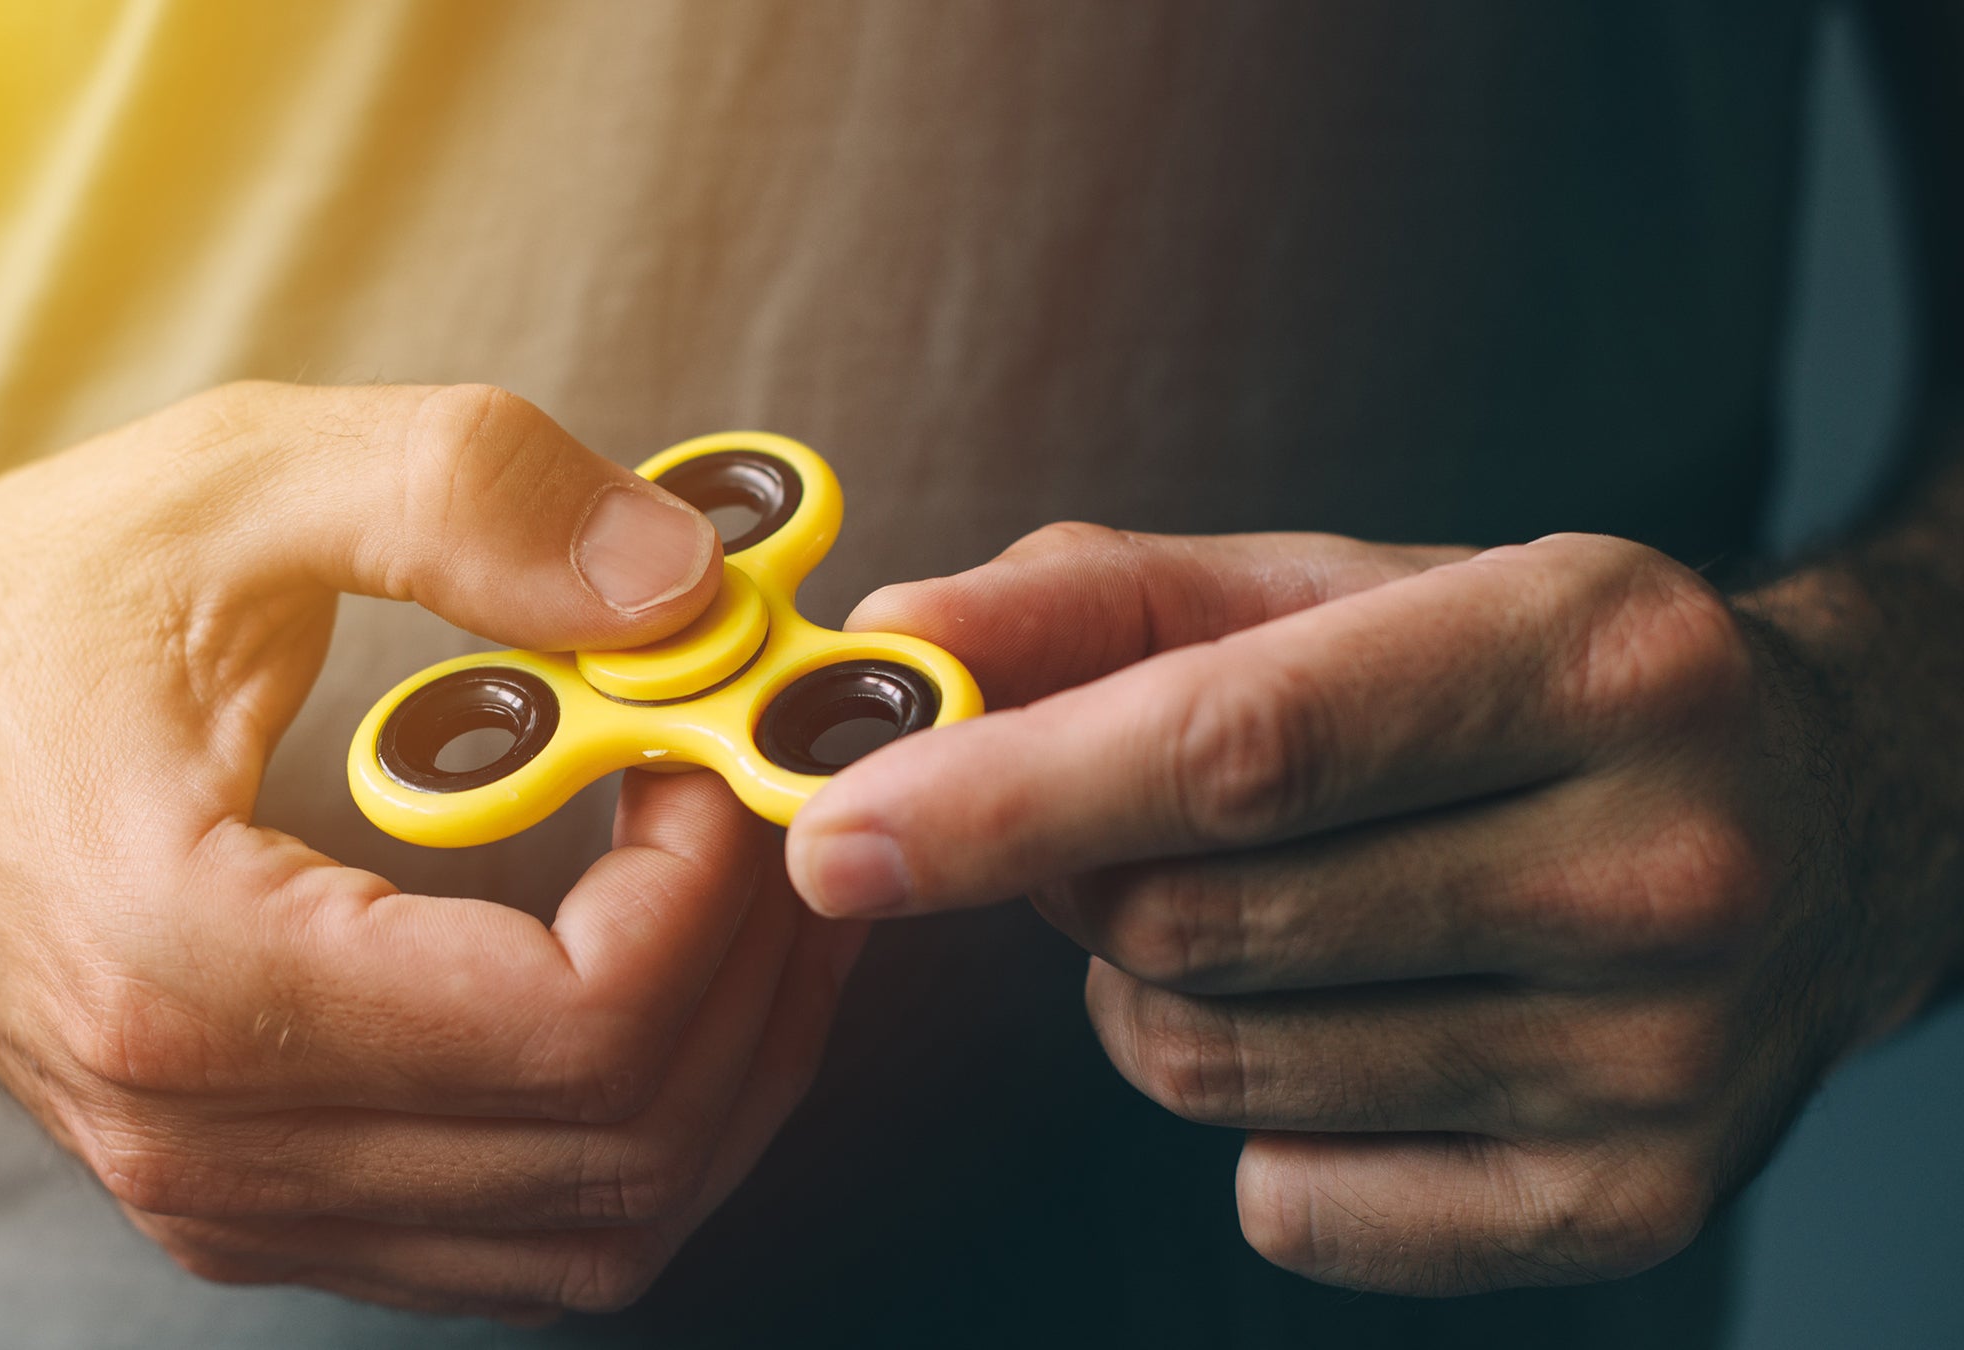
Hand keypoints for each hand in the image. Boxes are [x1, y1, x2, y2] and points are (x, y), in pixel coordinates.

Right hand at [0, 382, 863, 1319]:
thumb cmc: (25, 608)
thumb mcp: (241, 484)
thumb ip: (471, 499)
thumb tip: (691, 584)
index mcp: (187, 969)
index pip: (576, 1028)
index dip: (718, 892)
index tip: (733, 751)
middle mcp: (202, 1137)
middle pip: (619, 1145)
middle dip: (758, 972)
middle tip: (779, 804)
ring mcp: (227, 1198)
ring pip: (595, 1225)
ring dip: (725, 1064)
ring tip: (753, 889)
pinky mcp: (252, 1203)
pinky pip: (521, 1235)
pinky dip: (640, 1123)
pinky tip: (666, 973)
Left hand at [786, 522, 1955, 1294]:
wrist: (1818, 826)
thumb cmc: (1518, 688)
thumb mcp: (1332, 591)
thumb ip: (1097, 602)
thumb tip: (892, 645)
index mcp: (1584, 653)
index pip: (1239, 747)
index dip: (1008, 797)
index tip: (837, 832)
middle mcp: (1657, 864)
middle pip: (1191, 927)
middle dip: (1084, 879)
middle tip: (1129, 823)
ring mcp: (1661, 1061)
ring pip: (1211, 1070)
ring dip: (1151, 994)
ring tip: (1263, 911)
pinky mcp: (1630, 1206)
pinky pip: (1290, 1202)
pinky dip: (1257, 1124)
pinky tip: (1352, 1025)